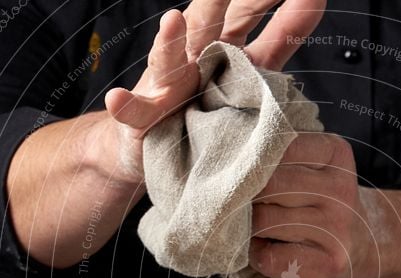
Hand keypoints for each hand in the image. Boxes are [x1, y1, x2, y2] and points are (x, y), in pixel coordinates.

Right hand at [99, 0, 325, 181]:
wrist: (160, 141)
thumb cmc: (209, 97)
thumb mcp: (251, 65)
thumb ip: (281, 34)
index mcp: (221, 41)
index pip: (245, 11)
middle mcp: (193, 55)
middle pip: (205, 26)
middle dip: (215, 3)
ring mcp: (166, 84)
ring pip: (168, 60)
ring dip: (169, 42)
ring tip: (172, 20)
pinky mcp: (146, 117)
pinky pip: (136, 112)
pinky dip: (127, 106)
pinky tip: (118, 98)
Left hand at [249, 132, 384, 277]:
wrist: (361, 245)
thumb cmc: (320, 201)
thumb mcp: (312, 165)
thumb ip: (280, 158)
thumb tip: (233, 168)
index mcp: (335, 154)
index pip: (280, 149)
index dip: (255, 164)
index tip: (251, 175)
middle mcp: (341, 190)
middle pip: (269, 186)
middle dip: (248, 198)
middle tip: (245, 206)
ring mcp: (337, 229)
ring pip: (265, 221)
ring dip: (250, 228)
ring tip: (258, 229)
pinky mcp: (327, 264)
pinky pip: (271, 257)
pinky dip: (258, 255)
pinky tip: (268, 250)